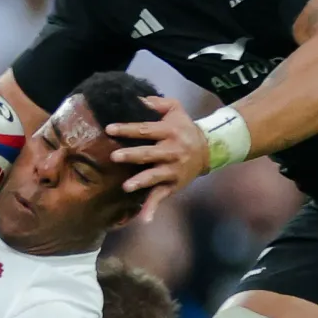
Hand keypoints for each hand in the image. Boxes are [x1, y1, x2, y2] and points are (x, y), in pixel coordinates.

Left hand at [104, 94, 208, 222]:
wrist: (208, 149)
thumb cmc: (183, 127)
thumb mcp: (175, 109)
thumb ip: (156, 103)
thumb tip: (136, 98)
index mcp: (169, 132)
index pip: (145, 130)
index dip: (127, 129)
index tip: (109, 129)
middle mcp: (172, 152)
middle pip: (149, 154)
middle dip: (132, 155)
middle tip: (114, 156)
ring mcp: (173, 170)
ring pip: (155, 177)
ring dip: (141, 182)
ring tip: (126, 187)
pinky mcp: (173, 185)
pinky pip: (162, 197)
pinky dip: (153, 208)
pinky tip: (144, 219)